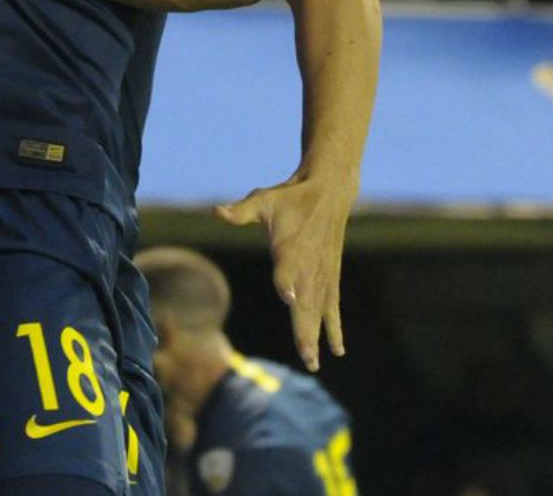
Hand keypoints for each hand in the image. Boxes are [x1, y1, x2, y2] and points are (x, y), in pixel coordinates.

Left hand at [216, 173, 357, 370]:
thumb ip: (241, 212)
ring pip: (319, 310)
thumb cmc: (290, 198)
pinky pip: (333, 307)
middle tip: (305, 355)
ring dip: (316, 336)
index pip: (286, 268)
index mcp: (289, 247)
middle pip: (306, 301)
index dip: (286, 282)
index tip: (289, 298)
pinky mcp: (331, 277)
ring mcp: (321, 273)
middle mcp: (308, 264)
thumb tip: (215, 211)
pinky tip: (337, 350)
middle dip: (304, 329)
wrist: (330, 192)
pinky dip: (334, 327)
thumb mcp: (263, 200)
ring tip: (312, 362)